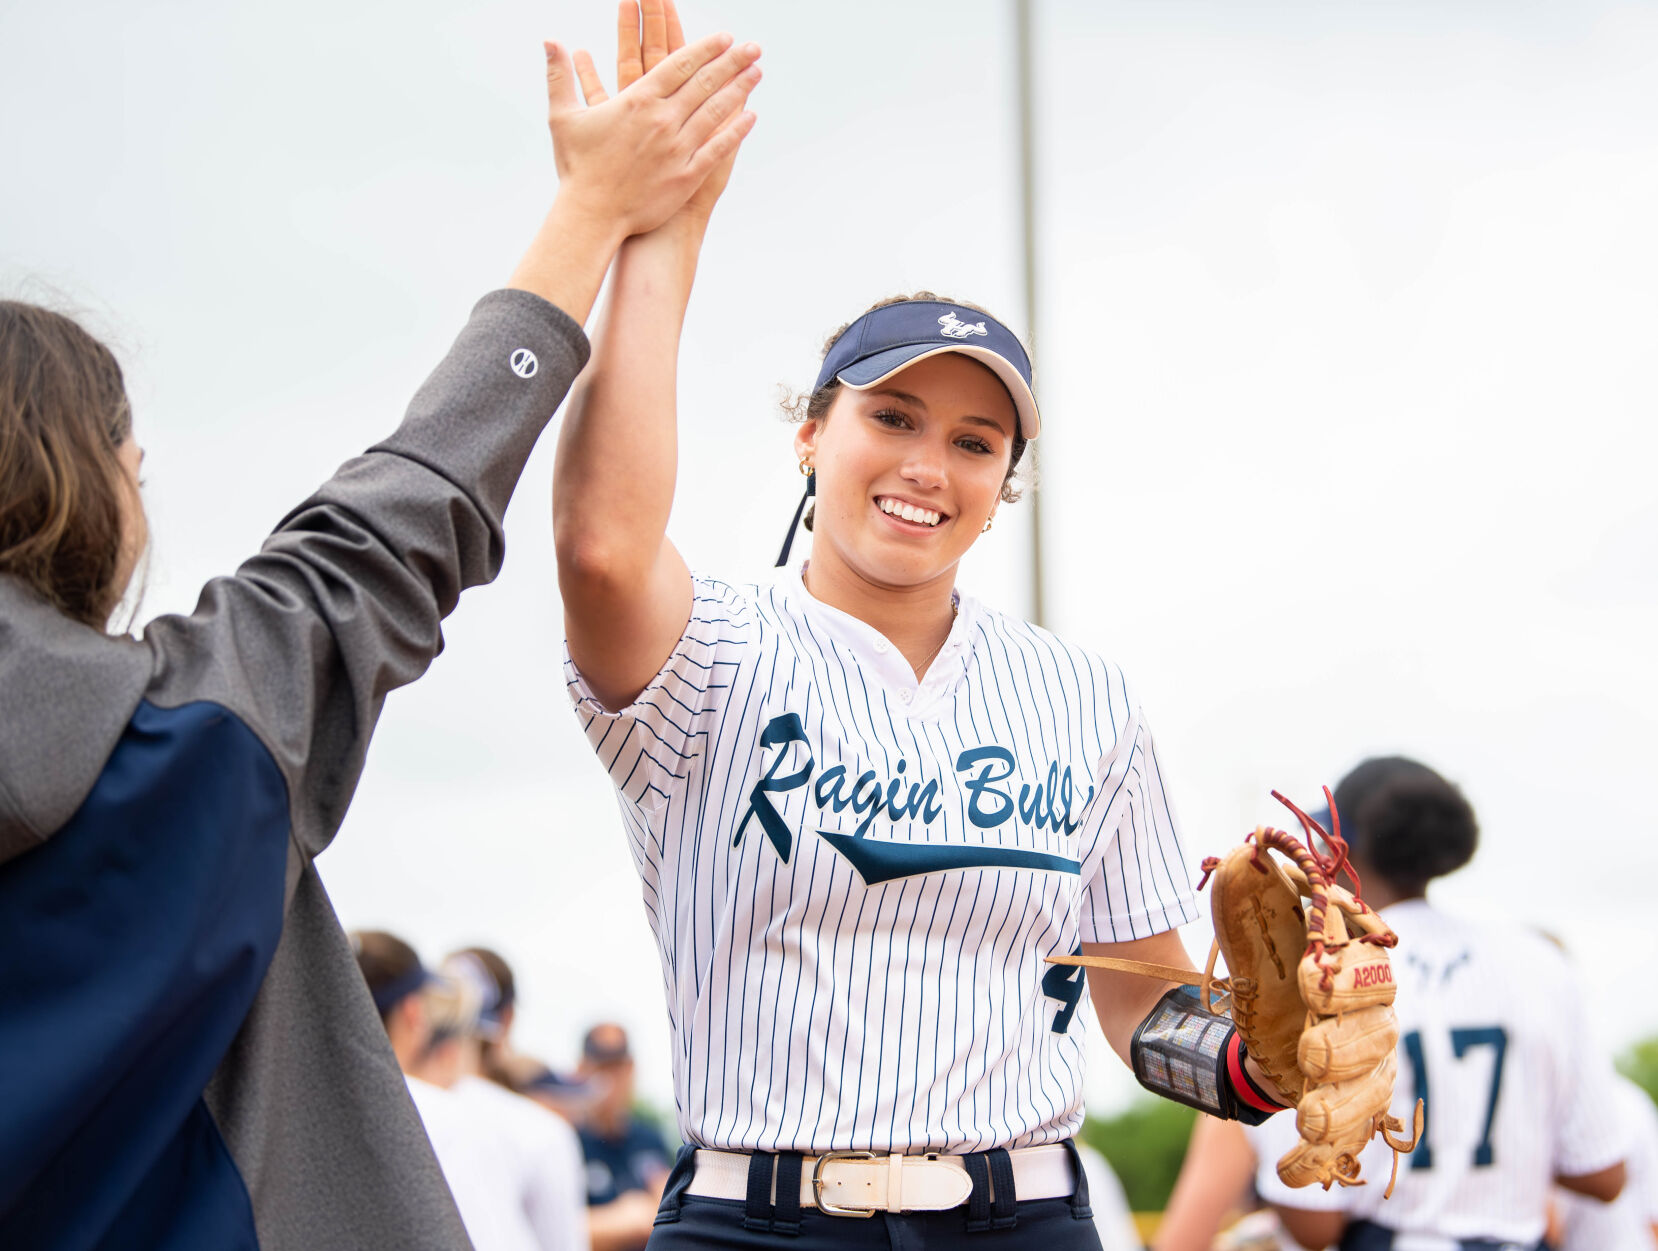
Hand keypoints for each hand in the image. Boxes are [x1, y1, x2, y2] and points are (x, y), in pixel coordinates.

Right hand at [543, 23, 759, 239]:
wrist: (592, 216)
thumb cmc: (577, 167)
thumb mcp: (563, 116)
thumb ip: (560, 75)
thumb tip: (549, 40)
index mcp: (638, 101)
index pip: (679, 64)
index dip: (705, 48)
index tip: (724, 37)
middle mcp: (663, 120)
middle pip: (705, 82)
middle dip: (732, 61)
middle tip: (753, 47)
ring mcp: (678, 148)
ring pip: (716, 111)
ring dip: (739, 89)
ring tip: (757, 73)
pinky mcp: (686, 175)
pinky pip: (718, 148)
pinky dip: (735, 131)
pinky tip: (750, 116)